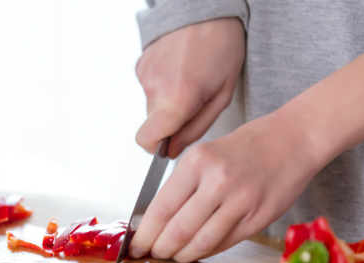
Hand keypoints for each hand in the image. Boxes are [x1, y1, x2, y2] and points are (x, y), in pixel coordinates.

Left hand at [129, 112, 319, 261]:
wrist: (291, 140)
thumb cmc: (244, 149)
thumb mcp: (206, 154)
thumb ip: (183, 186)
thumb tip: (156, 222)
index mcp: (197, 162)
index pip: (161, 207)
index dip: (145, 233)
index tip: (136, 245)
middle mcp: (217, 181)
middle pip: (178, 229)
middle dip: (160, 248)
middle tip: (153, 254)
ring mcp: (240, 200)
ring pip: (201, 241)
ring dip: (182, 254)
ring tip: (174, 256)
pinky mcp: (258, 217)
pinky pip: (224, 243)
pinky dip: (206, 251)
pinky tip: (197, 251)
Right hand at [135, 18, 244, 158]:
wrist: (207, 9)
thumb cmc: (222, 47)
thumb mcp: (222, 95)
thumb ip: (196, 128)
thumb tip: (173, 148)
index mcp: (176, 99)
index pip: (146, 141)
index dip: (157, 148)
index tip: (169, 145)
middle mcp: (154, 88)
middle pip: (153, 124)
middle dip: (171, 122)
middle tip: (194, 102)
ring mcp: (144, 75)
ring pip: (152, 106)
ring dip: (168, 101)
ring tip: (190, 80)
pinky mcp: (140, 65)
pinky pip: (149, 88)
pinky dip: (163, 85)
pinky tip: (180, 70)